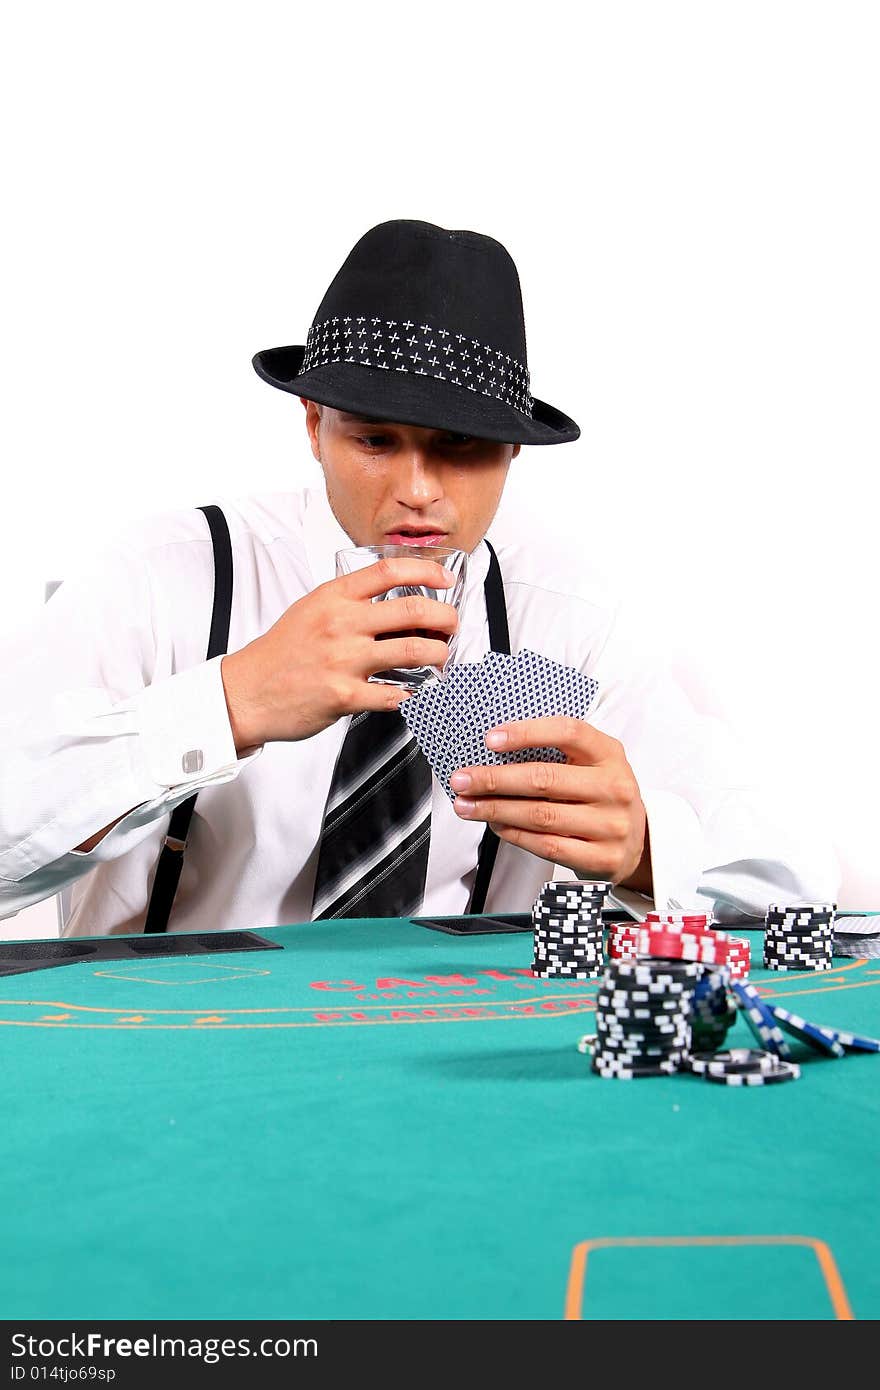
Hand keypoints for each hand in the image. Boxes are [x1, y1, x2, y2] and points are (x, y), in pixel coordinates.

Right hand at [221, 557, 457, 748]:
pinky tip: (414, 691)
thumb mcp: (312, 611)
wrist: (247, 691)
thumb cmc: (281, 653)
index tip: (446, 579)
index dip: (427, 570)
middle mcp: (341, 624)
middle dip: (446, 617)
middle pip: (413, 609)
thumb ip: (350, 603)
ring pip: (413, 650)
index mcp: (334, 598)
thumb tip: (397, 604)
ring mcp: (344, 660)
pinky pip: (395, 694)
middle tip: (452, 625)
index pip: (390, 571)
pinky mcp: (345, 695)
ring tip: (441, 657)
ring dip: (439, 655)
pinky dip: (413, 693)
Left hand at [449, 717, 649, 887]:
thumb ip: (556, 754)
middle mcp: (614, 787)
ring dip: (496, 810)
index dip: (527, 733)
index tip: (490, 740)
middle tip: (462, 779)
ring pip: (541, 815)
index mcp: (610, 754)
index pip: (568, 732)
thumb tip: (493, 755)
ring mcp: (610, 825)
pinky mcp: (602, 858)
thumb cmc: (603, 795)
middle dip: (494, 779)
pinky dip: (515, 835)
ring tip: (468, 805)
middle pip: (544, 779)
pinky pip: (547, 846)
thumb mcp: (593, 764)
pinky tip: (496, 826)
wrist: (640, 841)